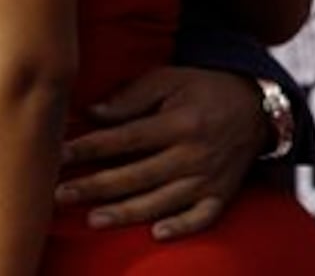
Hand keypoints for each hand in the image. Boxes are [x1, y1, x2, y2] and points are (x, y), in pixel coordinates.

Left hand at [54, 67, 266, 240]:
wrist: (256, 106)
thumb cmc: (200, 88)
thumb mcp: (167, 79)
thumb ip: (130, 98)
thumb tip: (92, 113)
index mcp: (178, 123)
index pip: (124, 139)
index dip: (89, 148)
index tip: (58, 156)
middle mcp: (194, 154)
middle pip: (137, 175)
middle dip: (96, 186)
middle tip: (60, 195)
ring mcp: (210, 178)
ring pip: (163, 201)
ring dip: (126, 212)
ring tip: (92, 219)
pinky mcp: (223, 195)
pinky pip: (203, 217)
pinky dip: (182, 227)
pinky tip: (156, 234)